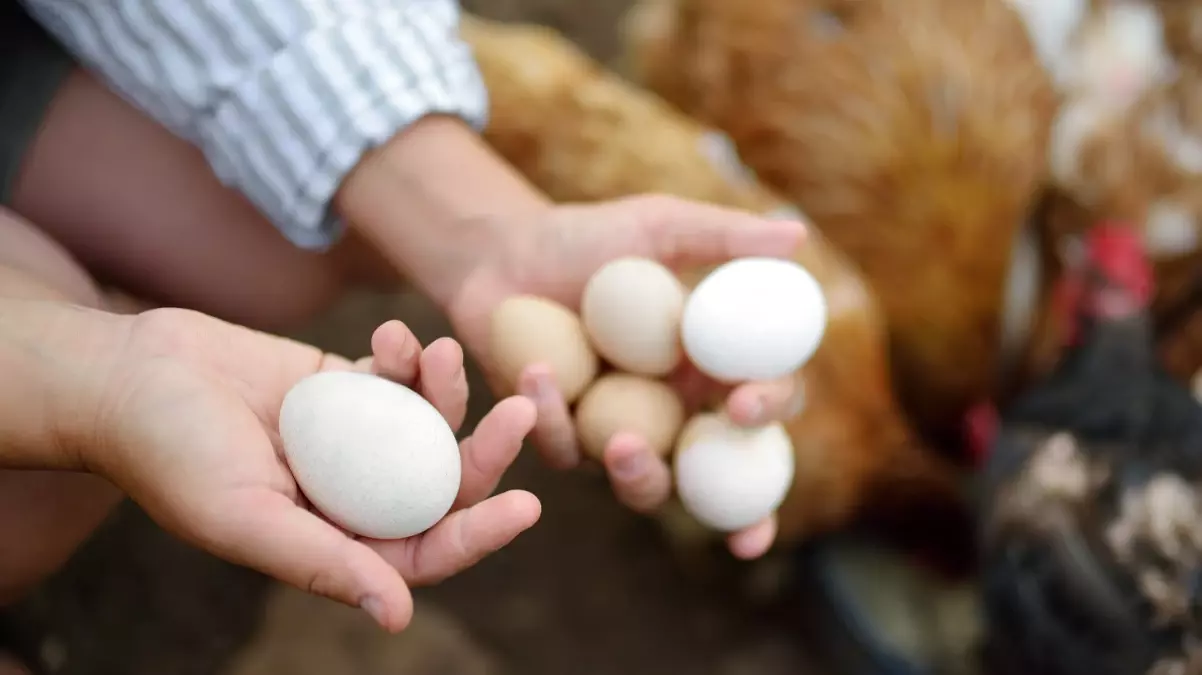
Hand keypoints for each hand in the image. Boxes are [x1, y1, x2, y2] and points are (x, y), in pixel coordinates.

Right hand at [87, 309, 537, 631]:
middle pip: (441, 484)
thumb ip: (320, 563)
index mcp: (334, 543)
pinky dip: (407, 355)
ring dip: (448, 390)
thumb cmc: (170, 453)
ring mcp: (353, 440)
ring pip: (427, 425)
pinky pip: (396, 376)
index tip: (527, 506)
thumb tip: (396, 617)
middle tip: (521, 410)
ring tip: (443, 352)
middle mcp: (353, 496)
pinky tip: (396, 334)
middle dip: (486, 452)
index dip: (479, 535)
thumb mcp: (242, 517)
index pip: (424, 553)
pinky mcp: (344, 386)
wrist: (128, 375)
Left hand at [446, 194, 807, 559]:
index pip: (767, 399)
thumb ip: (724, 236)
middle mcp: (679, 411)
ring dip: (641, 478)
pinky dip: (552, 418)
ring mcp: (622, 433)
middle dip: (723, 499)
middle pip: (721, 476)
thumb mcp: (656, 226)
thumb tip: (798, 234)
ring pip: (647, 485)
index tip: (745, 403)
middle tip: (712, 452)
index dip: (770, 409)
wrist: (504, 253)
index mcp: (715, 365)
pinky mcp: (566, 440)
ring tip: (621, 446)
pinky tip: (535, 373)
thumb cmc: (588, 237)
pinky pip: (567, 450)